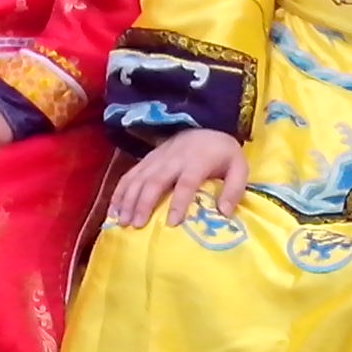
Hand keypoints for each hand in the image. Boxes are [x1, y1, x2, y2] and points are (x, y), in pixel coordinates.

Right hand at [110, 130, 246, 229]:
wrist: (205, 125)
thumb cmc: (222, 153)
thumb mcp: (239, 167)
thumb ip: (234, 189)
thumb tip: (224, 212)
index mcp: (197, 161)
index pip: (186, 183)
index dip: (179, 202)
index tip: (171, 223)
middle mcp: (173, 159)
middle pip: (155, 181)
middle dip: (144, 203)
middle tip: (136, 225)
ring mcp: (157, 158)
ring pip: (139, 178)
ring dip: (128, 199)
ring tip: (122, 221)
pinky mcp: (147, 160)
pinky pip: (130, 175)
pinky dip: (119, 192)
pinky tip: (113, 210)